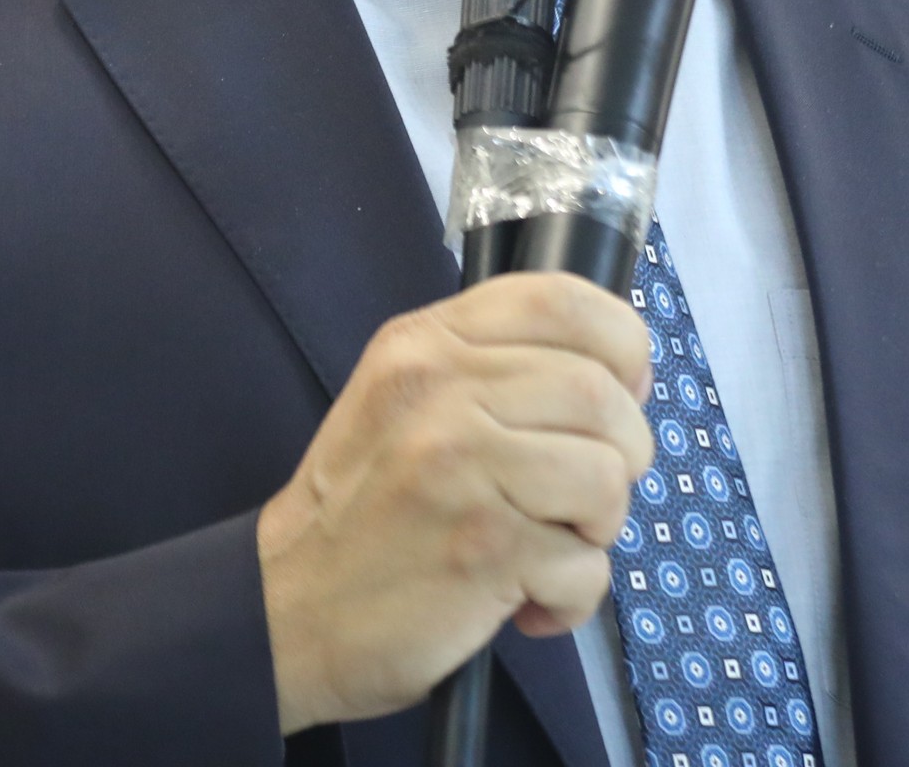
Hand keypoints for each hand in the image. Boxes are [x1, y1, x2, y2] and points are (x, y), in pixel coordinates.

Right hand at [257, 272, 654, 732]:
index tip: (622, 392)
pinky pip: (587, 566)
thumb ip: (494, 367)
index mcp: (425, 344)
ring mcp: (461, 468)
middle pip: (602, 392)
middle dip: (623, 454)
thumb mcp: (404, 401)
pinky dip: (573, 597)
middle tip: (585, 498)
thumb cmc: (363, 512)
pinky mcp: (481, 549)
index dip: (620, 345)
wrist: (285, 611)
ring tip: (551, 546)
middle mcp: (441, 391)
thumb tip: (623, 372)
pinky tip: (524, 603)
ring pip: (608, 475)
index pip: (562, 298)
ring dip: (601, 526)